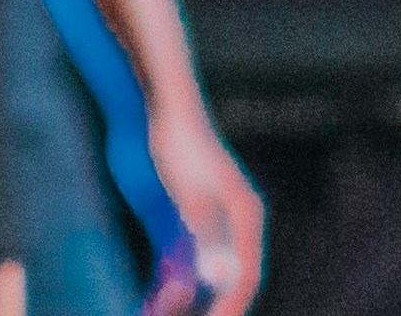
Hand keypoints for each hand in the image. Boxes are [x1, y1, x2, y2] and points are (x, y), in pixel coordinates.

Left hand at [145, 100, 268, 315]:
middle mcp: (234, 223)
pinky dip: (171, 280)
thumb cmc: (179, 144)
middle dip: (209, 308)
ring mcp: (212, 222)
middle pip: (228, 278)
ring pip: (204, 273)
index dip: (231, 307)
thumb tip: (216, 279)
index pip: (246, 275)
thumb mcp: (191, 193)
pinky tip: (153, 296)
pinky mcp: (189, 218)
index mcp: (244, 216)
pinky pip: (184, 259)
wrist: (163, 105)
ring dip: (188, 299)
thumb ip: (205, 235)